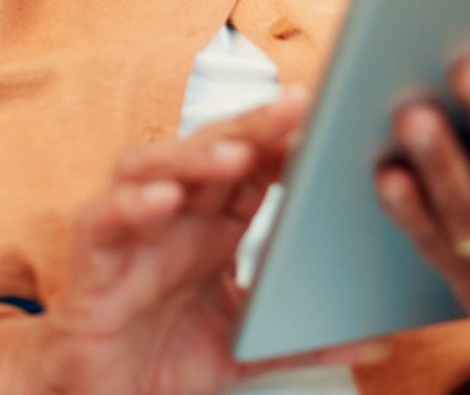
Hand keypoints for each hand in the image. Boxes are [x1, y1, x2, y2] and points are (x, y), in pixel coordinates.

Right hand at [0, 88, 386, 394]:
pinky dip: (132, 205)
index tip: (329, 118)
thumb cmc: (162, 360)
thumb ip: (305, 341)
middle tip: (295, 107)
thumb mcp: (246, 351)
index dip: (283, 140)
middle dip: (251, 127)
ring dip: (193, 157)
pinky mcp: (89, 264)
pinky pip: (105, 220)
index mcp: (211, 226)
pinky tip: (164, 201)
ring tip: (237, 153)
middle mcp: (170, 217)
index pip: (251, 166)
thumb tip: (380, 338)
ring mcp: (128, 233)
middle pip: (209, 151)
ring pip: (153, 168)